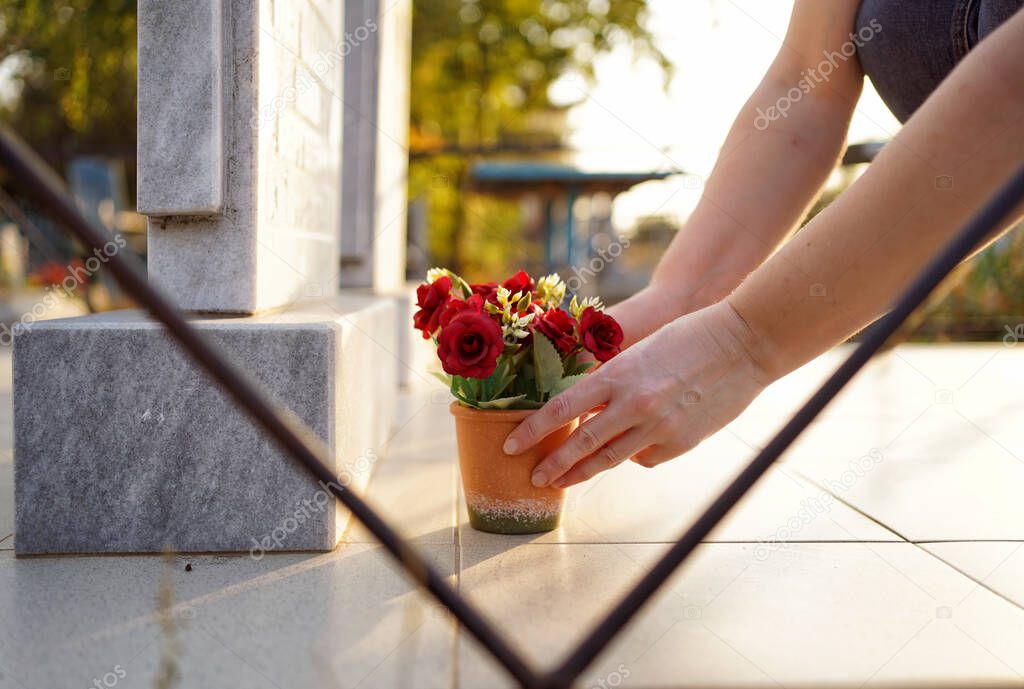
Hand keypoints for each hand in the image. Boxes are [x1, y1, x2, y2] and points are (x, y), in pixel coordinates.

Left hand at [503, 300, 771, 487]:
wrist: (743, 344)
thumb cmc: (688, 337)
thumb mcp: (638, 353)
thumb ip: (612, 382)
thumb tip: (588, 411)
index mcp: (618, 375)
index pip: (563, 408)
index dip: (533, 430)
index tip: (512, 444)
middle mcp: (634, 404)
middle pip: (582, 444)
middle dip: (554, 465)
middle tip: (534, 478)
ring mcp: (659, 427)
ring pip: (611, 459)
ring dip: (583, 472)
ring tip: (561, 481)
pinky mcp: (681, 443)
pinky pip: (646, 457)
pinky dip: (636, 455)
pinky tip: (635, 447)